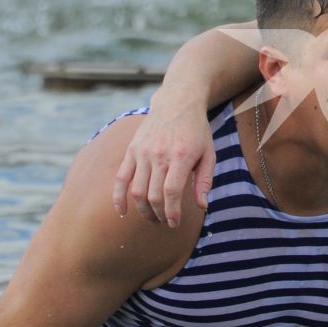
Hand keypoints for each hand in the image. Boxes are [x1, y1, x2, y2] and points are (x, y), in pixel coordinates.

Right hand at [112, 100, 214, 225]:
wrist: (177, 102)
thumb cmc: (196, 131)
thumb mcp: (209, 153)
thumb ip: (204, 181)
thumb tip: (202, 206)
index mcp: (180, 156)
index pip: (171, 192)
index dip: (172, 212)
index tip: (174, 223)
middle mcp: (158, 155)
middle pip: (154, 195)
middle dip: (159, 214)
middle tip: (165, 222)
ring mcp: (142, 152)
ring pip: (137, 190)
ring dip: (143, 210)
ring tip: (151, 218)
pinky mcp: (131, 150)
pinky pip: (121, 178)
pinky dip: (118, 197)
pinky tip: (122, 211)